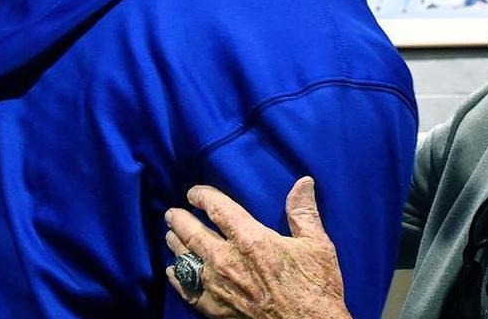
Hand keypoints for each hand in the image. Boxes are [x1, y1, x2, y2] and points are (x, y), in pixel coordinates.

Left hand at [164, 177, 351, 318]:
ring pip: (186, 259)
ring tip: (170, 235)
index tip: (195, 192)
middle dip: (180, 219)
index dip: (203, 197)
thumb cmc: (315, 287)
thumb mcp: (317, 244)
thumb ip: (304, 211)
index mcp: (252, 240)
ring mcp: (218, 286)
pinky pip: (187, 290)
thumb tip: (304, 182)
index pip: (218, 209)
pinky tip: (173, 270)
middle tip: (172, 213)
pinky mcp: (216, 308)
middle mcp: (228, 260)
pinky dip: (177, 278)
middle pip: (193, 233)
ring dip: (176, 244)